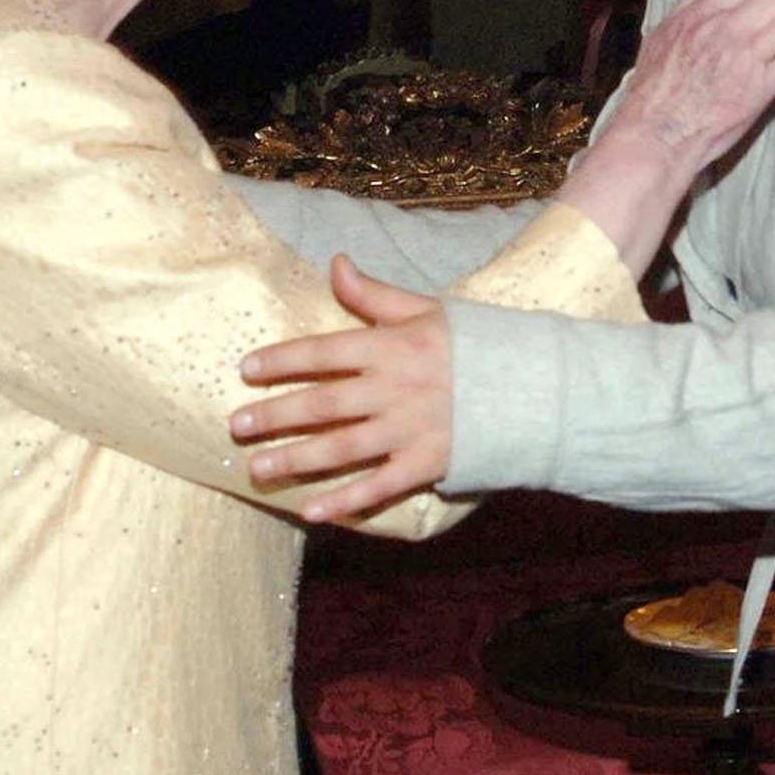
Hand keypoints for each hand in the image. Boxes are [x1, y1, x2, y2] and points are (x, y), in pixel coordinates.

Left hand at [230, 254, 453, 522]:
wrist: (538, 386)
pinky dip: (345, 500)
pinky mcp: (429, 463)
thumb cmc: (479, 344)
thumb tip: (335, 263)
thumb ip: (375, 295)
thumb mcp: (428, 310)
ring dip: (296, 459)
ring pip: (341, 447)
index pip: (324, 351)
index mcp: (394, 346)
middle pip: (322, 404)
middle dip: (274, 415)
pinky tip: (311, 510)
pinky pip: (379, 485)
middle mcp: (396, 388)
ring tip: (258, 468)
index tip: (245, 369)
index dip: (282, 360)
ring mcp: (412, 429)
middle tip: (236, 426)